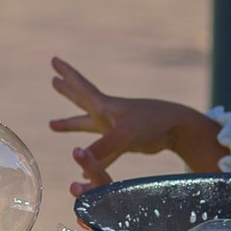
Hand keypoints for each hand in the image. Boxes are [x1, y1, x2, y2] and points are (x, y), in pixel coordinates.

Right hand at [48, 54, 223, 190]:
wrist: (177, 130)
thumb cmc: (152, 125)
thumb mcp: (125, 136)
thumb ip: (103, 147)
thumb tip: (81, 158)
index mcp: (106, 106)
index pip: (81, 86)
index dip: (67, 74)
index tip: (54, 59)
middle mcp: (107, 114)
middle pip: (80, 100)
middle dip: (66, 91)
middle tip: (53, 81)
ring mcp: (115, 127)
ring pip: (86, 125)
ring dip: (70, 125)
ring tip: (52, 124)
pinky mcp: (123, 141)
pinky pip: (102, 151)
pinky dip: (93, 159)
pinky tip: (84, 171)